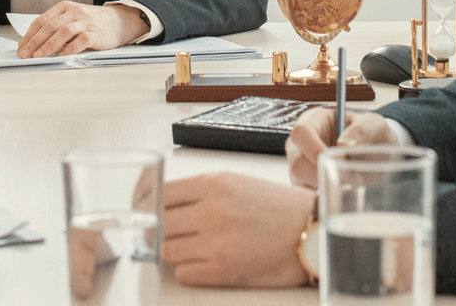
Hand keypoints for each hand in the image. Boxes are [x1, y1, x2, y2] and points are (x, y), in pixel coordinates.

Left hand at [18, 1, 146, 57]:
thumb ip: (55, 28)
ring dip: (48, 46)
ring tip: (38, 57)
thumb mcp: (73, 19)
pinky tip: (61, 57)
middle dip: (35, 42)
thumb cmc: (93, 22)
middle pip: (50, 26)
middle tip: (25, 54)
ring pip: (63, 32)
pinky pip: (80, 41)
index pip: (42, 20)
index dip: (30, 35)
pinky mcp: (97, 33)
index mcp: (65, 7)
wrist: (120, 21)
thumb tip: (31, 43)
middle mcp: (74, 12)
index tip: (21, 47)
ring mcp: (86, 22)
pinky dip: (69, 49)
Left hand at [161, 172, 313, 287]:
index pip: (158, 193)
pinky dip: (188, 270)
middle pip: (158, 223)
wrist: (312, 231)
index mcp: (212, 183)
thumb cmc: (276, 207)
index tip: (143, 213)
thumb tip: (159, 201)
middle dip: (157, 231)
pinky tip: (204, 263)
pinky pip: (183, 273)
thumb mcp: (235, 182)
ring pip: (165, 250)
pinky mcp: (223, 270)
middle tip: (166, 234)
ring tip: (190, 248)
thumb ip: (198, 190)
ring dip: (172, 251)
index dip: (147, 205)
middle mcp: (211, 210)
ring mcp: (216, 241)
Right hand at [285, 107, 396, 188]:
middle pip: (297, 162)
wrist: (376, 152)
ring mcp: (300, 166)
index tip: (336, 161)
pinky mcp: (305, 185)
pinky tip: (342, 194)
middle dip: (323, 174)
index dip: (313, 148)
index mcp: (313, 121)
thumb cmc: (370, 134)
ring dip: (326, 188)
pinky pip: (307, 197)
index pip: (301, 132)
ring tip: (350, 186)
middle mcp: (301, 144)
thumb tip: (344, 145)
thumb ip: (361, 130)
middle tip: (350, 180)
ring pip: (301, 182)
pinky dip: (325, 198)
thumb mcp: (373, 124)